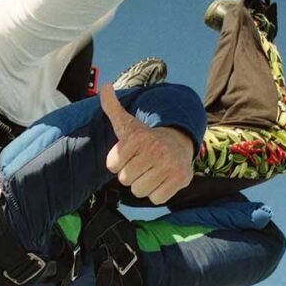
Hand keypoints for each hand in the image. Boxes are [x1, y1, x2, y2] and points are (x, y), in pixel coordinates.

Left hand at [100, 84, 193, 204]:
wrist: (177, 143)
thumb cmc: (145, 138)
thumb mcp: (127, 122)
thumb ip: (112, 107)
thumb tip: (104, 86)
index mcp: (138, 138)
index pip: (112, 166)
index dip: (118, 163)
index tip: (129, 154)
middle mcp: (155, 150)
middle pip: (125, 180)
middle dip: (130, 174)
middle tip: (141, 163)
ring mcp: (170, 165)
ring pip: (139, 191)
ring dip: (142, 184)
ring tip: (151, 171)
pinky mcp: (181, 179)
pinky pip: (155, 199)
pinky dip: (157, 193)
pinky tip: (161, 179)